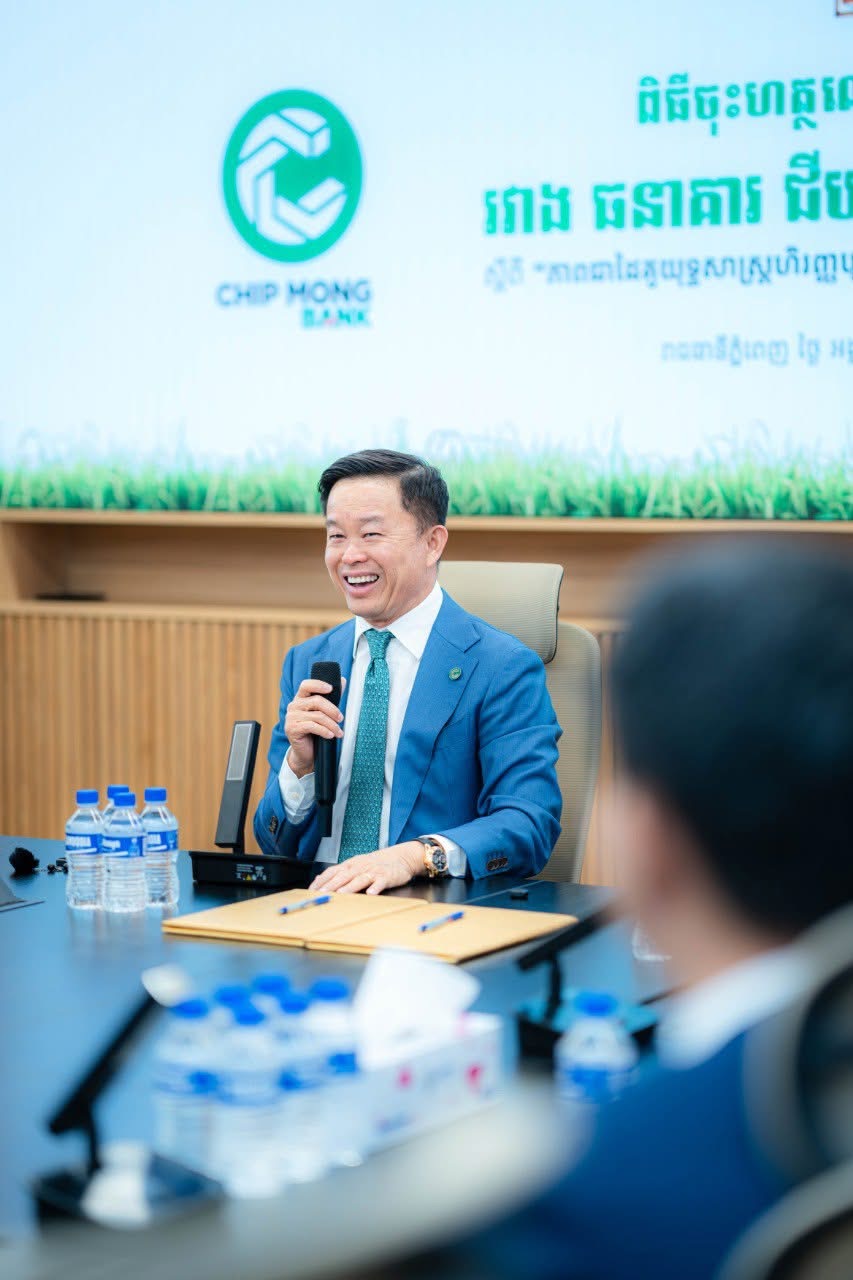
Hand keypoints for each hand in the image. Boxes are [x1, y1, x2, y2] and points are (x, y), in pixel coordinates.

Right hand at [284, 677, 346, 777]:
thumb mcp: (324, 712)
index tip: (331, 688)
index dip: (318, 684)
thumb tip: (342, 680)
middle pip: (316, 701)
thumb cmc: (315, 731)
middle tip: (341, 719)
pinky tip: (330, 736)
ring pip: (317, 716)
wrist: (306, 752)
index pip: (306, 685)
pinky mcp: (292, 728)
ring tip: (339, 732)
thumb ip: (332, 697)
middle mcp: (294, 705)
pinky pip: (312, 726)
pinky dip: (324, 731)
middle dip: (332, 710)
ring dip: (332, 724)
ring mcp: (291, 717)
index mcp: (301, 698)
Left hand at [309, 841, 424, 894]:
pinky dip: (375, 888)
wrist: (400, 857)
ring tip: (342, 894)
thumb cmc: (376, 864)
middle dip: (332, 885)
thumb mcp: (356, 865)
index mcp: (351, 864)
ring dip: (351, 886)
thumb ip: (339, 872)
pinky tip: (371, 893)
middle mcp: (360, 867)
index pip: (333, 872)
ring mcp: (373, 871)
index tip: (312, 891)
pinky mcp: (386, 877)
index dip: (322, 881)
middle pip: (344, 876)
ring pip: (360, 879)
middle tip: (322, 893)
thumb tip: (320, 879)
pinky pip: (380, 882)